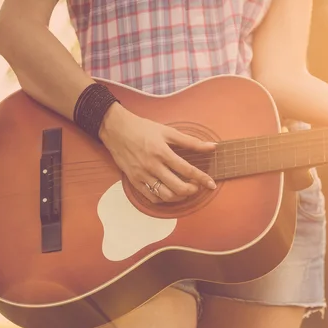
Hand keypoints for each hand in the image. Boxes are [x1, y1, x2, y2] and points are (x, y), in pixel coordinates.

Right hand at [99, 103, 216, 203]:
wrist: (115, 129)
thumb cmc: (143, 128)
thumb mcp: (168, 131)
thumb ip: (191, 142)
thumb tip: (212, 147)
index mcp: (162, 152)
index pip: (187, 170)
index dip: (202, 179)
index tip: (211, 184)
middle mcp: (152, 166)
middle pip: (177, 187)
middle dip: (192, 190)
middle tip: (197, 186)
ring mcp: (142, 175)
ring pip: (165, 195)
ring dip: (180, 197)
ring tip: (186, 191)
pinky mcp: (133, 181)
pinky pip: (151, 197)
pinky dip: (164, 199)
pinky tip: (170, 193)